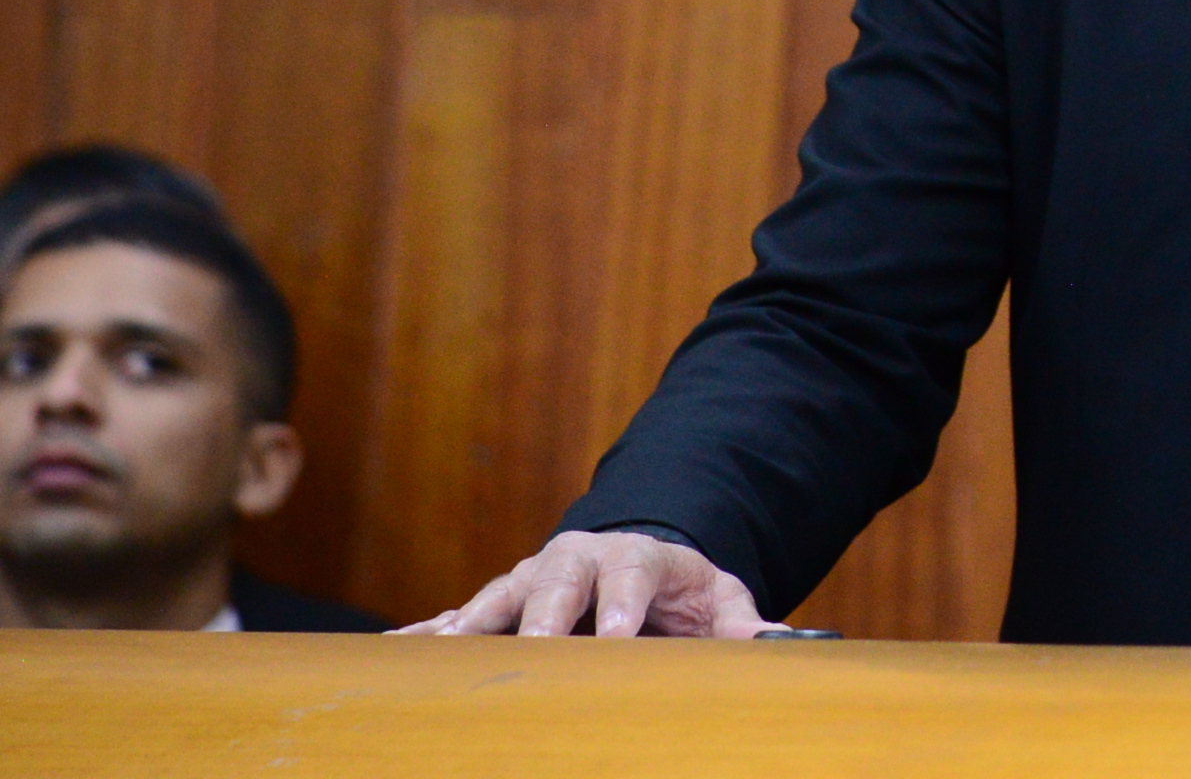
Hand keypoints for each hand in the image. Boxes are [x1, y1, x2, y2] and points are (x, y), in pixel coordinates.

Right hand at [389, 531, 774, 638]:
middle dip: (547, 615)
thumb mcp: (719, 600)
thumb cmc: (681, 592)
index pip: (633, 572)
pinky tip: (395, 654)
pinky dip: (427, 636)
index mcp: (636, 555)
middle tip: (538, 649)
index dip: (626, 604)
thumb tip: (775, 643)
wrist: (638, 568)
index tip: (619, 637)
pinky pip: (457, 620)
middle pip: (559, 581)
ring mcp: (531, 580)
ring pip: (498, 598)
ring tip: (443, 652)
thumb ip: (743, 623)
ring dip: (471, 625)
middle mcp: (577, 560)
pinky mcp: (499, 606)